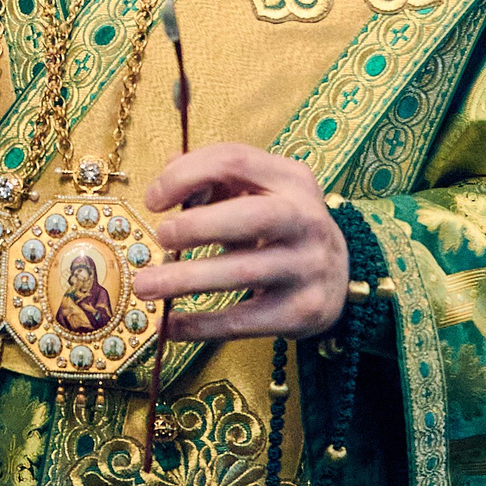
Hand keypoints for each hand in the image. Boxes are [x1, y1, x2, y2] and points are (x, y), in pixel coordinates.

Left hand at [131, 143, 347, 341]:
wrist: (339, 277)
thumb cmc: (282, 228)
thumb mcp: (261, 193)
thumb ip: (217, 180)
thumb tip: (166, 176)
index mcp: (292, 179)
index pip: (236, 161)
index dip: (187, 175)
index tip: (153, 200)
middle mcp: (307, 220)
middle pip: (252, 216)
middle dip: (198, 226)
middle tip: (161, 236)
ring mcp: (309, 268)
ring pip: (245, 273)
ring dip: (188, 279)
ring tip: (146, 286)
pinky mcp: (303, 312)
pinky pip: (244, 321)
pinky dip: (203, 325)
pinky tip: (172, 325)